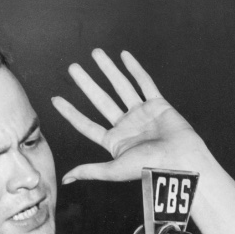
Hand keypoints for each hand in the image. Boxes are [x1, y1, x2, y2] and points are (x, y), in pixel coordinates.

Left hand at [51, 49, 210, 184]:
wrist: (179, 161)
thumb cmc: (148, 168)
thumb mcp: (114, 170)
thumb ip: (90, 171)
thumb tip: (65, 180)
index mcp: (115, 142)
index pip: (87, 125)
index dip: (70, 113)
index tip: (55, 100)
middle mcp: (126, 126)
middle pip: (101, 100)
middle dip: (86, 84)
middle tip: (72, 68)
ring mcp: (141, 114)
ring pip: (120, 87)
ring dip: (108, 70)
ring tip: (95, 53)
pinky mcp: (158, 104)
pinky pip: (145, 83)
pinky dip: (135, 69)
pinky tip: (124, 56)